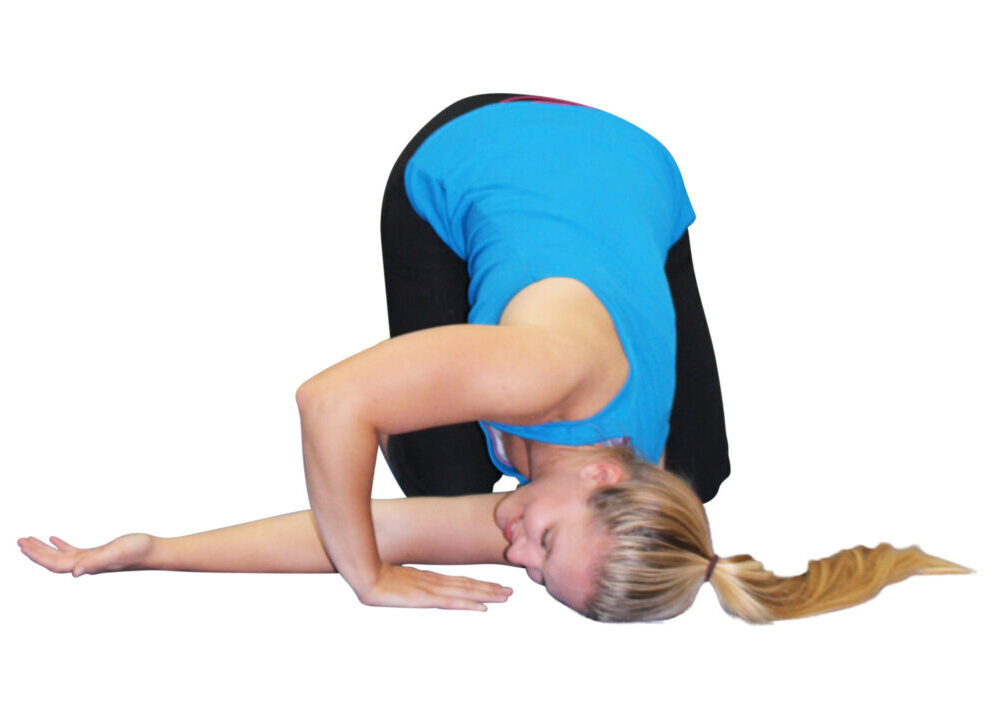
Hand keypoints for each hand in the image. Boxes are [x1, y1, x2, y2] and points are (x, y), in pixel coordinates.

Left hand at [17, 533, 153, 576]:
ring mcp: (91, 559)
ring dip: (44, 549)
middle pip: (53, 561)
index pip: (54, 563)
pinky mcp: (98, 553)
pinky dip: (60, 545)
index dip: (37, 556)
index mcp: (86, 564)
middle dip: (35, 552)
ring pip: (60, 556)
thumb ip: (94, 563)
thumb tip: (73, 573)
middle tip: (19, 541)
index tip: (22, 545)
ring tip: (29, 540)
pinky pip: (73, 550)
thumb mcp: (114, 553)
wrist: (153, 551)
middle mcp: (85, 564)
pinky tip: (54, 538)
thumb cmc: (137, 551)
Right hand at [355, 563, 511, 610]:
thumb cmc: (375, 575)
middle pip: (468, 585)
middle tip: (510, 591)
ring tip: (505, 596)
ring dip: (487, 594)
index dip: (479, 584)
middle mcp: (434, 582)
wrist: (364, 574)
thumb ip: (407, 583)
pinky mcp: (425, 597)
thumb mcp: (395, 580)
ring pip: (465, 591)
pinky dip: (469, 604)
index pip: (460, 581)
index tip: (495, 586)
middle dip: (490, 588)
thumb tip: (410, 586)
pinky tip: (482, 608)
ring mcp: (431, 589)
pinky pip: (452, 602)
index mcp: (429, 578)